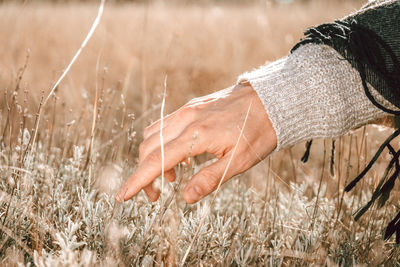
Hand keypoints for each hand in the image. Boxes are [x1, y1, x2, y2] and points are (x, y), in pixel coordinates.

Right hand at [116, 82, 276, 203]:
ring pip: (153, 134)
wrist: (271, 99)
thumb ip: (209, 179)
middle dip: (144, 173)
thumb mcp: (239, 162)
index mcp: (196, 136)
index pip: (156, 161)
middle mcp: (186, 119)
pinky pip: (166, 124)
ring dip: (152, 157)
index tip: (123, 196)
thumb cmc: (259, 132)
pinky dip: (162, 143)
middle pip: (148, 147)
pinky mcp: (193, 106)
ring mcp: (188, 110)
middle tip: (156, 196)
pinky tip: (180, 157)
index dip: (137, 181)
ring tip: (172, 177)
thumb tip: (185, 197)